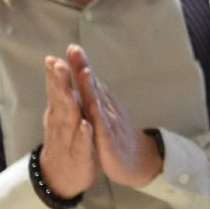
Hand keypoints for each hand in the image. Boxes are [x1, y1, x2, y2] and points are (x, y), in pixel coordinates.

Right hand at [42, 53, 97, 197]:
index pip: (56, 90)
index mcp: (59, 112)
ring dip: (70, 104)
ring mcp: (70, 139)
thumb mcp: (62, 116)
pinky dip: (84, 134)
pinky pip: (82, 144)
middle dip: (60, 83)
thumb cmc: (64, 140)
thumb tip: (56, 71)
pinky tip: (86, 125)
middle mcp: (61, 123)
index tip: (52, 58)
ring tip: (71, 90)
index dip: (54, 75)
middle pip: (60, 100)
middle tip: (57, 65)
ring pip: (70, 120)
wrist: (60, 177)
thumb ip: (60, 95)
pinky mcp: (80, 155)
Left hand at [68, 45, 161, 187]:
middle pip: (94, 86)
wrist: (138, 161)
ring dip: (91, 88)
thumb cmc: (118, 136)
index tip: (72, 47)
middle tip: (75, 50)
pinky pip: (103, 130)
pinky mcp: (110, 143)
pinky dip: (98, 119)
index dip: (81, 64)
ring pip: (98, 104)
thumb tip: (87, 75)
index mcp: (102, 104)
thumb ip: (96, 95)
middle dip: (84, 68)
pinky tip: (93, 108)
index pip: (90, 81)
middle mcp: (107, 110)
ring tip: (85, 71)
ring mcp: (109, 125)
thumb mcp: (105, 113)